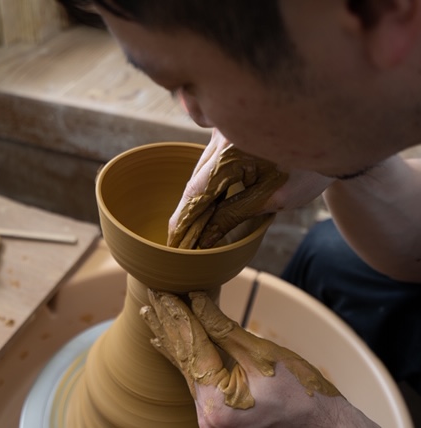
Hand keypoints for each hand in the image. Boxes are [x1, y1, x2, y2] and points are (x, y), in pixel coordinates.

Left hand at [140, 290, 379, 427]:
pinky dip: (181, 354)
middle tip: (151, 295)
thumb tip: (194, 300)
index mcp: (217, 403)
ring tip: (150, 312)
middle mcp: (206, 413)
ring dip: (170, 336)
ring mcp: (209, 414)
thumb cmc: (300, 393)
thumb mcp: (260, 353)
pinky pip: (192, 376)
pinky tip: (162, 341)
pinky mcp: (215, 410)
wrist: (322, 425)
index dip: (179, 315)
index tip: (164, 291)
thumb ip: (221, 328)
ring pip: (184, 365)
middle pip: (183, 356)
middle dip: (167, 323)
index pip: (192, 347)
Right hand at [168, 130, 332, 247]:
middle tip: (176, 240)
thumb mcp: (274, 197)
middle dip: (185, 213)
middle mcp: (222, 135)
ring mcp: (224, 130)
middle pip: (194, 180)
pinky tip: (203, 205)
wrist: (333, 132)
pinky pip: (209, 162)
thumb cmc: (309, 167)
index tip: (176, 242)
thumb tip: (206, 234)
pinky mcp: (229, 133)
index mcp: (232, 150)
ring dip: (194, 200)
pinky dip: (205, 185)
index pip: (197, 192)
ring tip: (186, 228)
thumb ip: (234, 214)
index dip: (184, 219)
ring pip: (200, 170)